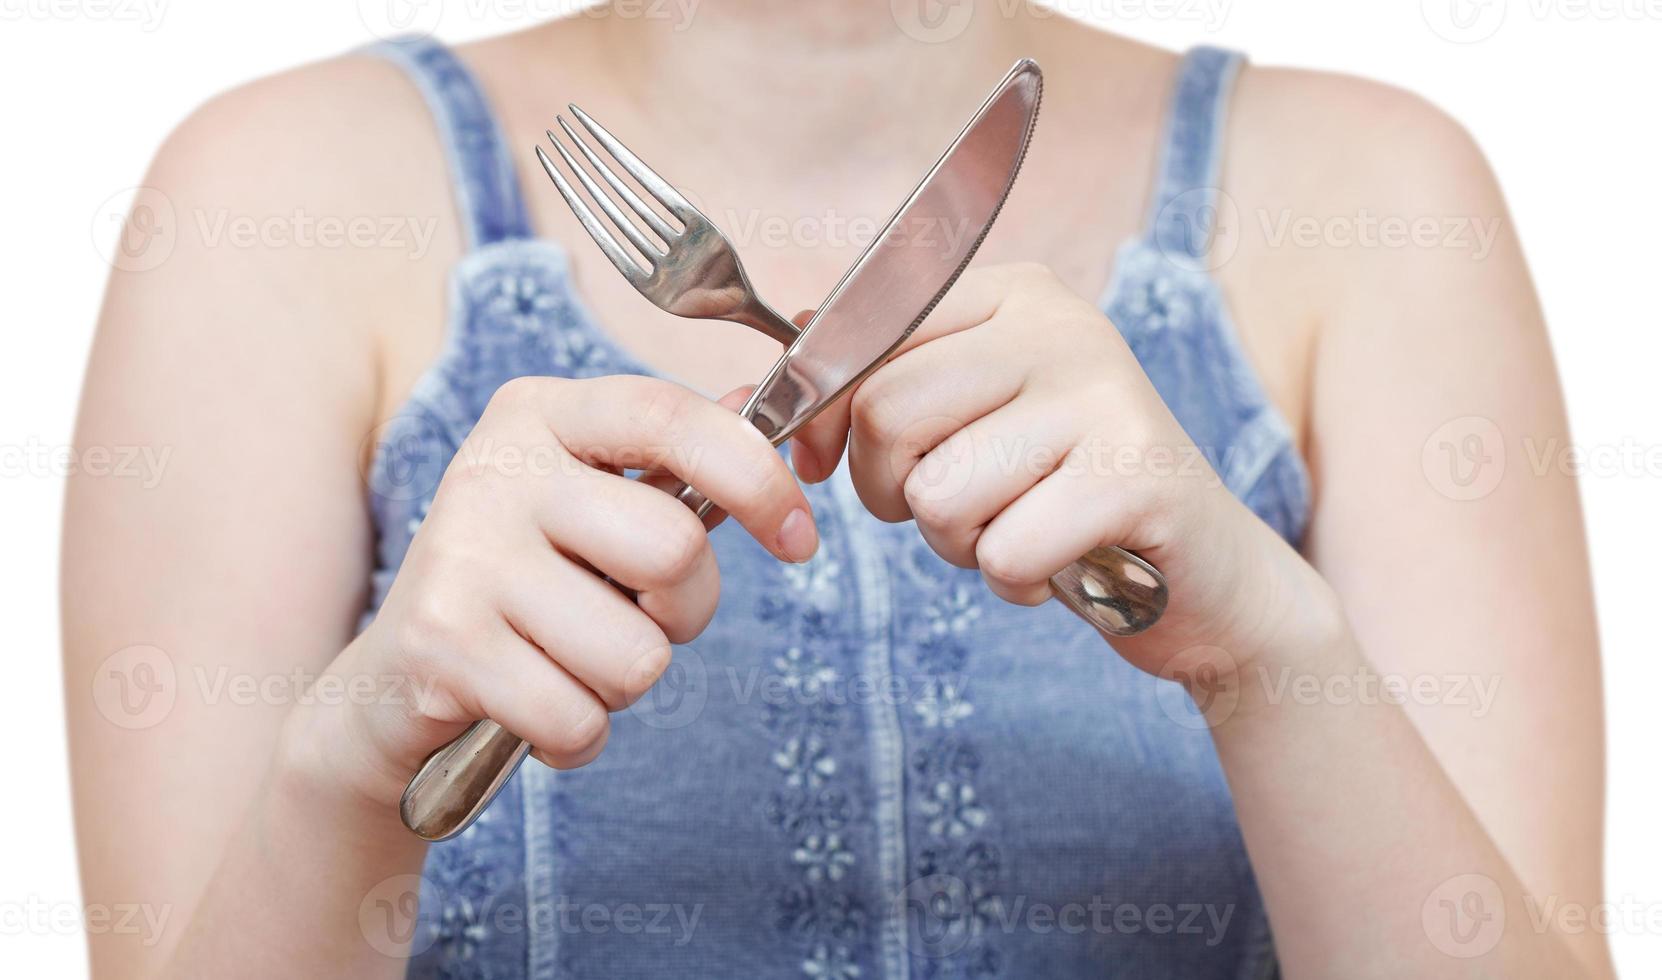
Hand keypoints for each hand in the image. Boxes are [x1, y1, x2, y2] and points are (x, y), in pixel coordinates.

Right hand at [280, 375, 819, 810]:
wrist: (389, 687)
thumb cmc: (522, 585)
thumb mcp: (588, 504)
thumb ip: (673, 463)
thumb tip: (761, 405)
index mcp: (539, 414)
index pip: (671, 417)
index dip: (756, 478)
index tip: (800, 540)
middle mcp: (493, 469)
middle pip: (674, 549)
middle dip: (683, 611)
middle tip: (632, 616)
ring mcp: (462, 556)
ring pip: (636, 654)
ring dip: (623, 684)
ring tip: (567, 660)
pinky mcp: (441, 645)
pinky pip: (579, 719)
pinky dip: (576, 736)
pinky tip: (532, 706)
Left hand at [791, 263, 1342, 686]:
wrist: (1206, 580)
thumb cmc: (1060, 500)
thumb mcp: (963, 427)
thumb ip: (869, 394)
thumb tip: (758, 393)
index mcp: (1012, 291)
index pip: (861, 339)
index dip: (827, 421)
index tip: (834, 464)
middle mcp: (1062, 323)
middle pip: (886, 415)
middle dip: (895, 495)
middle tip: (960, 511)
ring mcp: (1108, 393)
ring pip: (939, 494)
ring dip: (962, 546)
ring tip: (1025, 529)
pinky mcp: (1140, 474)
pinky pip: (1004, 551)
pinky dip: (1017, 582)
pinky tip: (1066, 563)